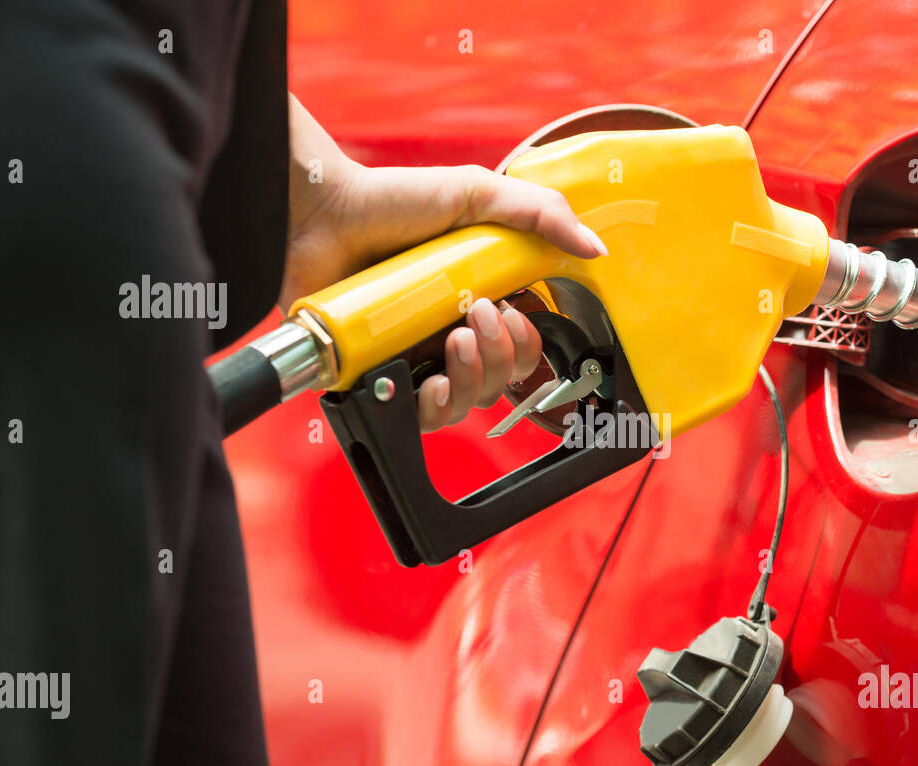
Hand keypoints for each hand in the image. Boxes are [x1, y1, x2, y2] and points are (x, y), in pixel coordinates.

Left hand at [281, 95, 606, 430]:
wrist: (321, 212)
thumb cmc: (389, 200)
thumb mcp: (476, 194)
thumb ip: (541, 215)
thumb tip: (595, 250)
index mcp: (479, 298)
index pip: (524, 344)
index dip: (530, 340)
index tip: (515, 308)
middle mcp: (450, 334)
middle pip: (504, 379)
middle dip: (506, 355)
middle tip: (479, 313)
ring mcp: (415, 360)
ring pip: (470, 403)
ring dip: (478, 376)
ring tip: (455, 337)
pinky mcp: (380, 379)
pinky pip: (421, 419)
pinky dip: (439, 405)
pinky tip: (435, 380)